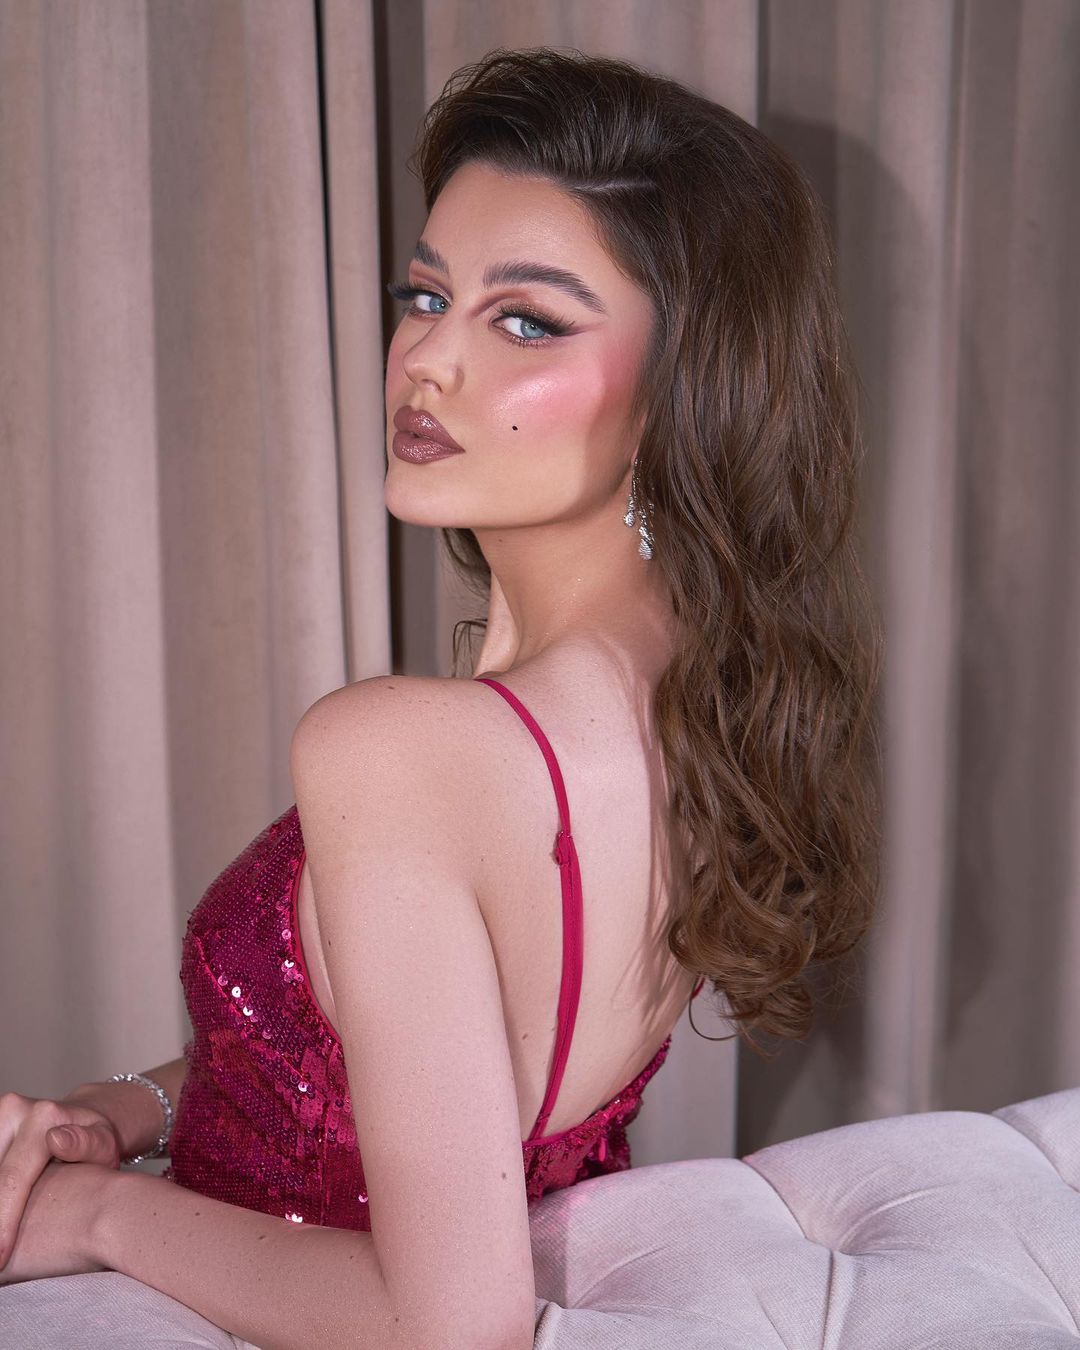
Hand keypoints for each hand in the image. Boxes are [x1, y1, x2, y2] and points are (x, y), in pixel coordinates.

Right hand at [0, 1091, 124, 1273]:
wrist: (84, 1121)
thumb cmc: (97, 1143)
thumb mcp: (103, 1147)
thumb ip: (85, 1146)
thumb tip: (57, 1140)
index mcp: (43, 1118)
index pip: (12, 1179)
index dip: (2, 1223)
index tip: (1, 1258)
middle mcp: (14, 1110)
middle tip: (3, 1257)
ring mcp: (0, 1115)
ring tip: (5, 1244)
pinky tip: (4, 1222)